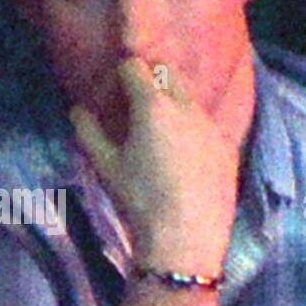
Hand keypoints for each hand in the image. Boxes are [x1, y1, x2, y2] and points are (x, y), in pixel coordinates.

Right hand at [70, 58, 239, 275]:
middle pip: (168, 73)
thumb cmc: (139, 200)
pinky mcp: (227, 145)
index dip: (121, 76)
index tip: (114, 93)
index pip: (135, 67)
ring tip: (163, 133)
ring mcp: (211, 124)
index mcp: (153, 105)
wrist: (185, 237)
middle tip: (138, 109)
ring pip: (190, 99)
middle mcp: (186, 106)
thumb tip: (78, 111)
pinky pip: (206, 124)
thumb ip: (89, 132)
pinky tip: (185, 156)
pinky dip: (193, 128)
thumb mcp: (105, 166)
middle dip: (152, 82)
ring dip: (174, 104)